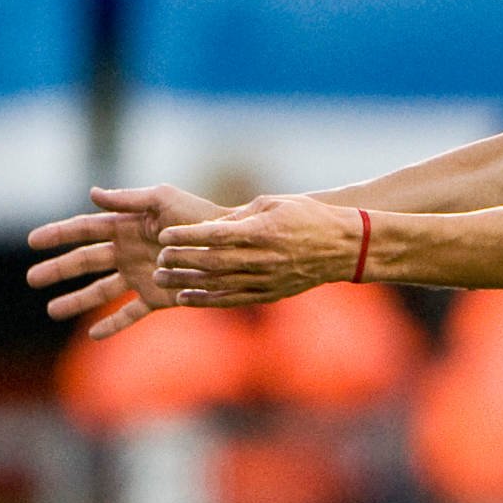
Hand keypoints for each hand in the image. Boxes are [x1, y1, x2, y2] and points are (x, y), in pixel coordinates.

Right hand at [27, 185, 225, 338]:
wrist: (228, 244)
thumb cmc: (198, 216)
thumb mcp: (163, 200)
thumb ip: (129, 198)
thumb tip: (92, 193)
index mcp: (128, 226)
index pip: (86, 230)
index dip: (59, 234)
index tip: (33, 241)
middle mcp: (129, 252)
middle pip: (85, 262)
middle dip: (58, 269)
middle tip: (31, 279)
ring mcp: (140, 276)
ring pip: (100, 291)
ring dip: (76, 300)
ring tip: (52, 310)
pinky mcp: (156, 297)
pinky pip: (129, 314)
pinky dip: (112, 325)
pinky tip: (94, 335)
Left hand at [154, 194, 365, 307]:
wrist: (344, 246)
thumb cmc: (309, 217)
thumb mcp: (276, 202)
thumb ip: (241, 214)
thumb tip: (209, 225)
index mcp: (263, 230)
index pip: (215, 235)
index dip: (186, 236)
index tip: (164, 236)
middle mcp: (262, 258)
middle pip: (210, 262)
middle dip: (180, 260)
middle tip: (158, 258)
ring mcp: (266, 279)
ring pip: (217, 284)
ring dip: (186, 282)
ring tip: (162, 278)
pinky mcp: (269, 294)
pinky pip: (231, 300)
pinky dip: (206, 300)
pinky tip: (186, 297)